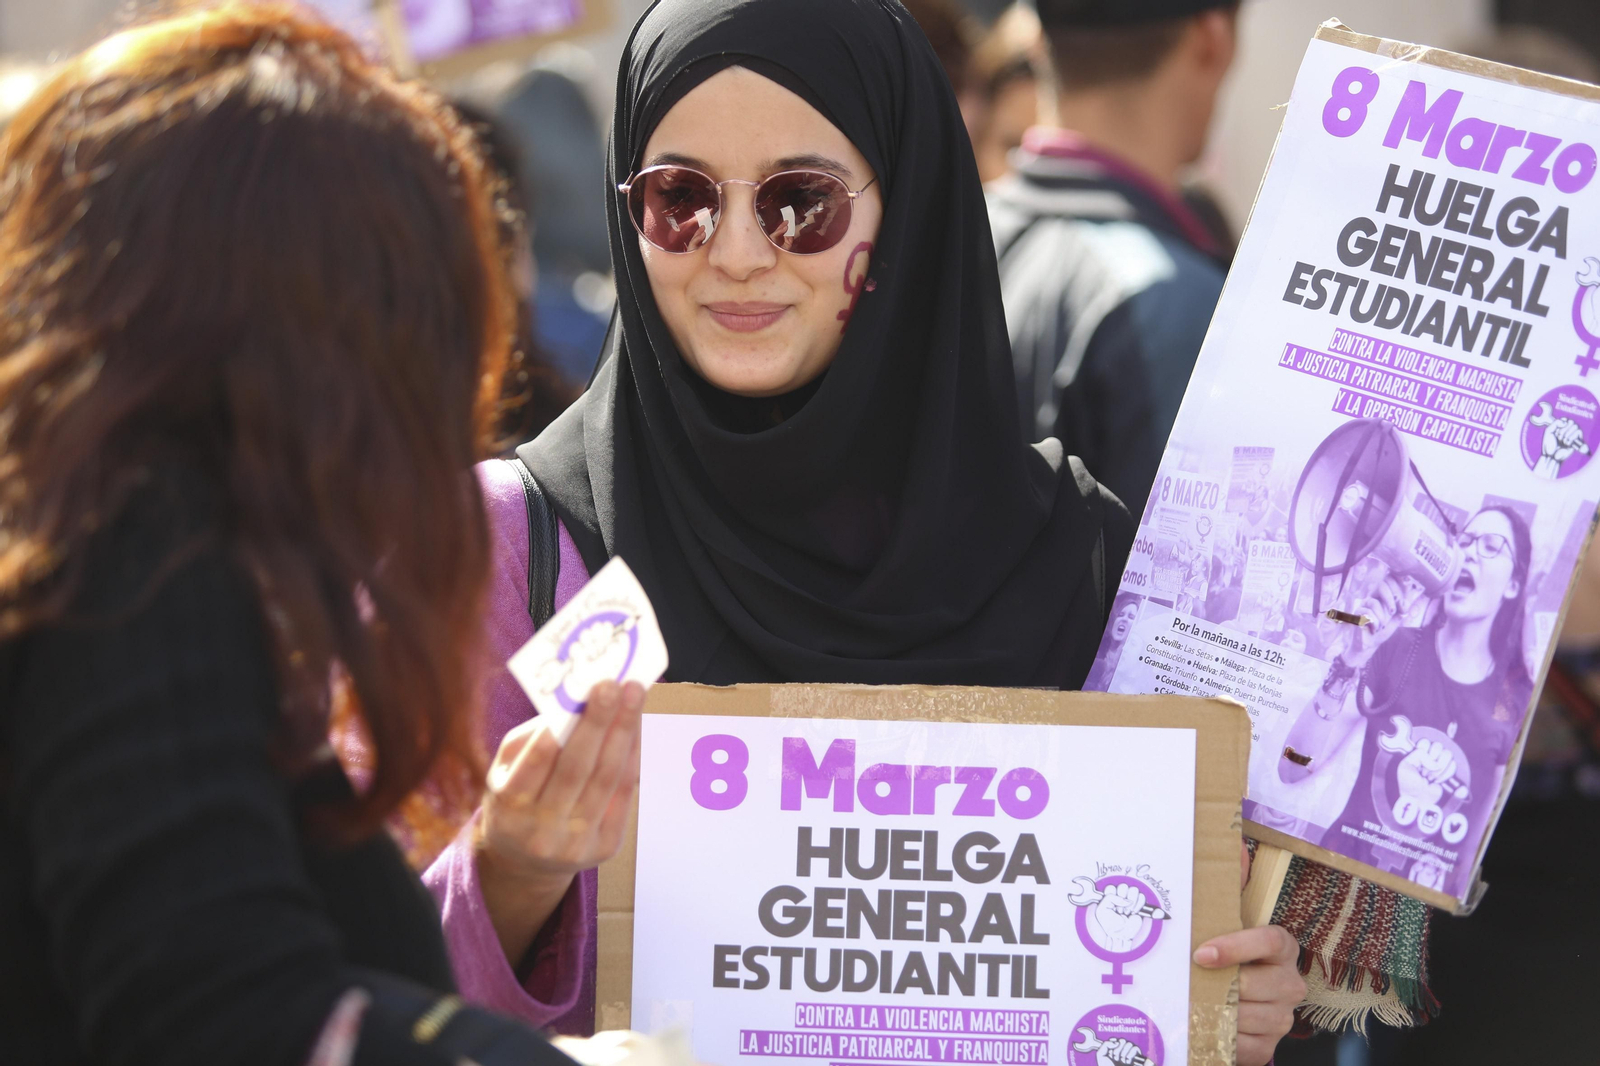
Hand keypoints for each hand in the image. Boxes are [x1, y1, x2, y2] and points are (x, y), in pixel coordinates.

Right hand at [476, 680, 643, 965]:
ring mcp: (576, 843)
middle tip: (615, 684)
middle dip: (600, 722)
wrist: (526, 864)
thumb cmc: (515, 801)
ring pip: (607, 779)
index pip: (537, 763)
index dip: (562, 727)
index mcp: (508, 807)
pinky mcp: (605, 848)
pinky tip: (635, 726)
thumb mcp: (504, 772)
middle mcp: (541, 830)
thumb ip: (531, 739)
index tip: (583, 691)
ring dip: (625, 732)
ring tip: (634, 696)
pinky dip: (632, 756)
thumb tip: (572, 703)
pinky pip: (625, 794)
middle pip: (578, 768)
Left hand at [1091, 883, 1144, 951]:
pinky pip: (1142, 897)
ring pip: (1133, 889)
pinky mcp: (1139, 904)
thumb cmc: (1109, 924)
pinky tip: (1134, 912)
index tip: (1112, 907)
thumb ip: (1109, 898)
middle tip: (1119, 911)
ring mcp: (1130, 899)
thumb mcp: (1101, 910)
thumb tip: (1124, 898)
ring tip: (1127, 912)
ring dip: (1130, 902)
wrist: (1120, 935)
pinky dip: (1138, 905)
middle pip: (1123, 886)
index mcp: (1109, 895)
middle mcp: (1120, 895)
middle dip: (1121, 900)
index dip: (1112, 897)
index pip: (1111, 887)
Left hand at [1095, 1037, 1142, 1065]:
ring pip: (1129, 1043)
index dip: (1112, 1042)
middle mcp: (1122, 1051)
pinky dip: (1130, 1053)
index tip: (1110, 1051)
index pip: (1115, 1039)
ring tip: (1122, 1061)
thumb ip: (1105, 1044)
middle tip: (1115, 1058)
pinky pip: (1135, 1048)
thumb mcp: (1101, 1055)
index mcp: (1114, 1050)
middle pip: (1122, 1040)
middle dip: (1117, 1049)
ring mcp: (1130, 1054)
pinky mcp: (1137, 1058)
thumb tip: (1116, 1042)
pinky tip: (1127, 1061)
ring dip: (1124, 1052)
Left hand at [1192, 843, 1305, 1065]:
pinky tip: (1207, 1026)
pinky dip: (1223, 1037)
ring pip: (1252, 1017)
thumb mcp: (1222, 920)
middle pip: (1259, 985)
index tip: (1201, 954)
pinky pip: (1247, 1046)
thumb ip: (1230, 885)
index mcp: (1281, 946)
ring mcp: (1283, 1016)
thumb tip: (1235, 844)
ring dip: (1219, 1011)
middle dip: (1222, 985)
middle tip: (1193, 983)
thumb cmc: (1223, 954)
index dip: (1236, 947)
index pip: (1270, 941)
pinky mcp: (1269, 1046)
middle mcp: (1290, 981)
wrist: (1223, 1004)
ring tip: (1196, 1003)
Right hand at [1342, 575, 1405, 667]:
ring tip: (1381, 626)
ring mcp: (1363, 605)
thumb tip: (1407, 602)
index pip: (1389, 583)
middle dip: (1391, 598)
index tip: (1403, 606)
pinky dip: (1374, 623)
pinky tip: (1374, 629)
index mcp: (1382, 599)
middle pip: (1381, 585)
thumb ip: (1401, 611)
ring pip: (1374, 602)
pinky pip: (1367, 613)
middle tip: (1393, 612)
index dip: (1398, 590)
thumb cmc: (1381, 632)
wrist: (1369, 645)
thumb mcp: (1395, 621)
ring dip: (1382, 617)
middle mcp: (1372, 599)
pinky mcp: (1356, 613)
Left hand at [1396, 738, 1456, 805]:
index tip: (1418, 764)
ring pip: (1447, 754)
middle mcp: (1430, 754)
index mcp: (1417, 752)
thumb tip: (1434, 761)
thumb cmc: (1409, 783)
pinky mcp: (1449, 770)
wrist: (1419, 798)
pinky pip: (1453, 765)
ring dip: (1438, 769)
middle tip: (1423, 772)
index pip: (1425, 742)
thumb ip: (1418, 754)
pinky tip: (1437, 780)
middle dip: (1431, 761)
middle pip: (1438, 746)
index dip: (1423, 752)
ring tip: (1430, 777)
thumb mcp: (1405, 765)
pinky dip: (1445, 774)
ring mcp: (1440, 761)